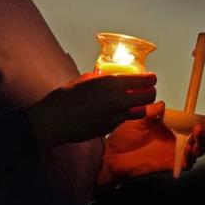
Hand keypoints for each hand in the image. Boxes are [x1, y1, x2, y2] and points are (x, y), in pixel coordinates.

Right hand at [26, 72, 156, 147]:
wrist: (54, 121)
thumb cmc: (64, 97)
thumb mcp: (83, 79)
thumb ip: (99, 77)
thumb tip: (105, 75)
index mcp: (112, 84)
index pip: (144, 81)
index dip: (150, 78)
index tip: (151, 77)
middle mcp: (119, 101)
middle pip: (149, 97)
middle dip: (150, 91)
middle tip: (146, 89)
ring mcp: (116, 117)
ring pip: (140, 111)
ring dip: (140, 105)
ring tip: (133, 101)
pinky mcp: (110, 129)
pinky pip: (124, 120)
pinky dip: (124, 114)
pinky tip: (113, 110)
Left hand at [97, 103, 204, 186]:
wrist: (113, 154)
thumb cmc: (126, 135)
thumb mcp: (139, 117)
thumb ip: (151, 111)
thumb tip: (162, 104)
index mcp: (175, 126)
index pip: (198, 123)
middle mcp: (179, 139)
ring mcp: (176, 152)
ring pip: (198, 150)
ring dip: (203, 142)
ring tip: (199, 132)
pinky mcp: (170, 164)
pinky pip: (186, 163)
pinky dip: (191, 156)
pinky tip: (190, 149)